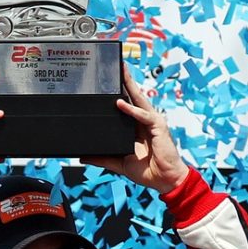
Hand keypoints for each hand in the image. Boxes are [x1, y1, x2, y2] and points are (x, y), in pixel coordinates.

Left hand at [84, 66, 187, 193]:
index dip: (118, 94)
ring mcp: (152, 122)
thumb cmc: (147, 171)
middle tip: (116, 67)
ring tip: (121, 73)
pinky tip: (121, 104)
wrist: (164, 181)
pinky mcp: (158, 127)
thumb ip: (102, 159)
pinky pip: (144, 116)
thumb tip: (83, 156)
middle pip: (133, 97)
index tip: (107, 83)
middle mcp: (144, 121)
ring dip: (130, 86)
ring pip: (139, 100)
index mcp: (135, 127)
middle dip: (125, 82)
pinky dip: (132, 110)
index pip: (126, 106)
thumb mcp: (118, 164)